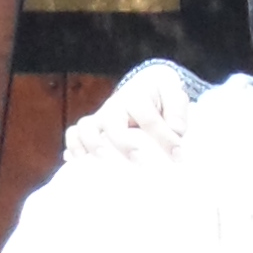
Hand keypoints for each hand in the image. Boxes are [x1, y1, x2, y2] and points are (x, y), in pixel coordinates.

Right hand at [65, 72, 191, 171]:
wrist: (146, 88)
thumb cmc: (160, 96)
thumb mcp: (174, 95)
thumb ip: (177, 110)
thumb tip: (176, 132)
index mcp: (137, 96)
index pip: (147, 116)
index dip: (163, 137)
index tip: (178, 155)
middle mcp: (114, 106)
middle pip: (111, 121)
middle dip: (122, 142)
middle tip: (139, 161)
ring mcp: (100, 119)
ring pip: (84, 127)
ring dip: (91, 145)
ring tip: (102, 162)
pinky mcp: (92, 130)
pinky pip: (73, 136)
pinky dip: (74, 148)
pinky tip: (79, 164)